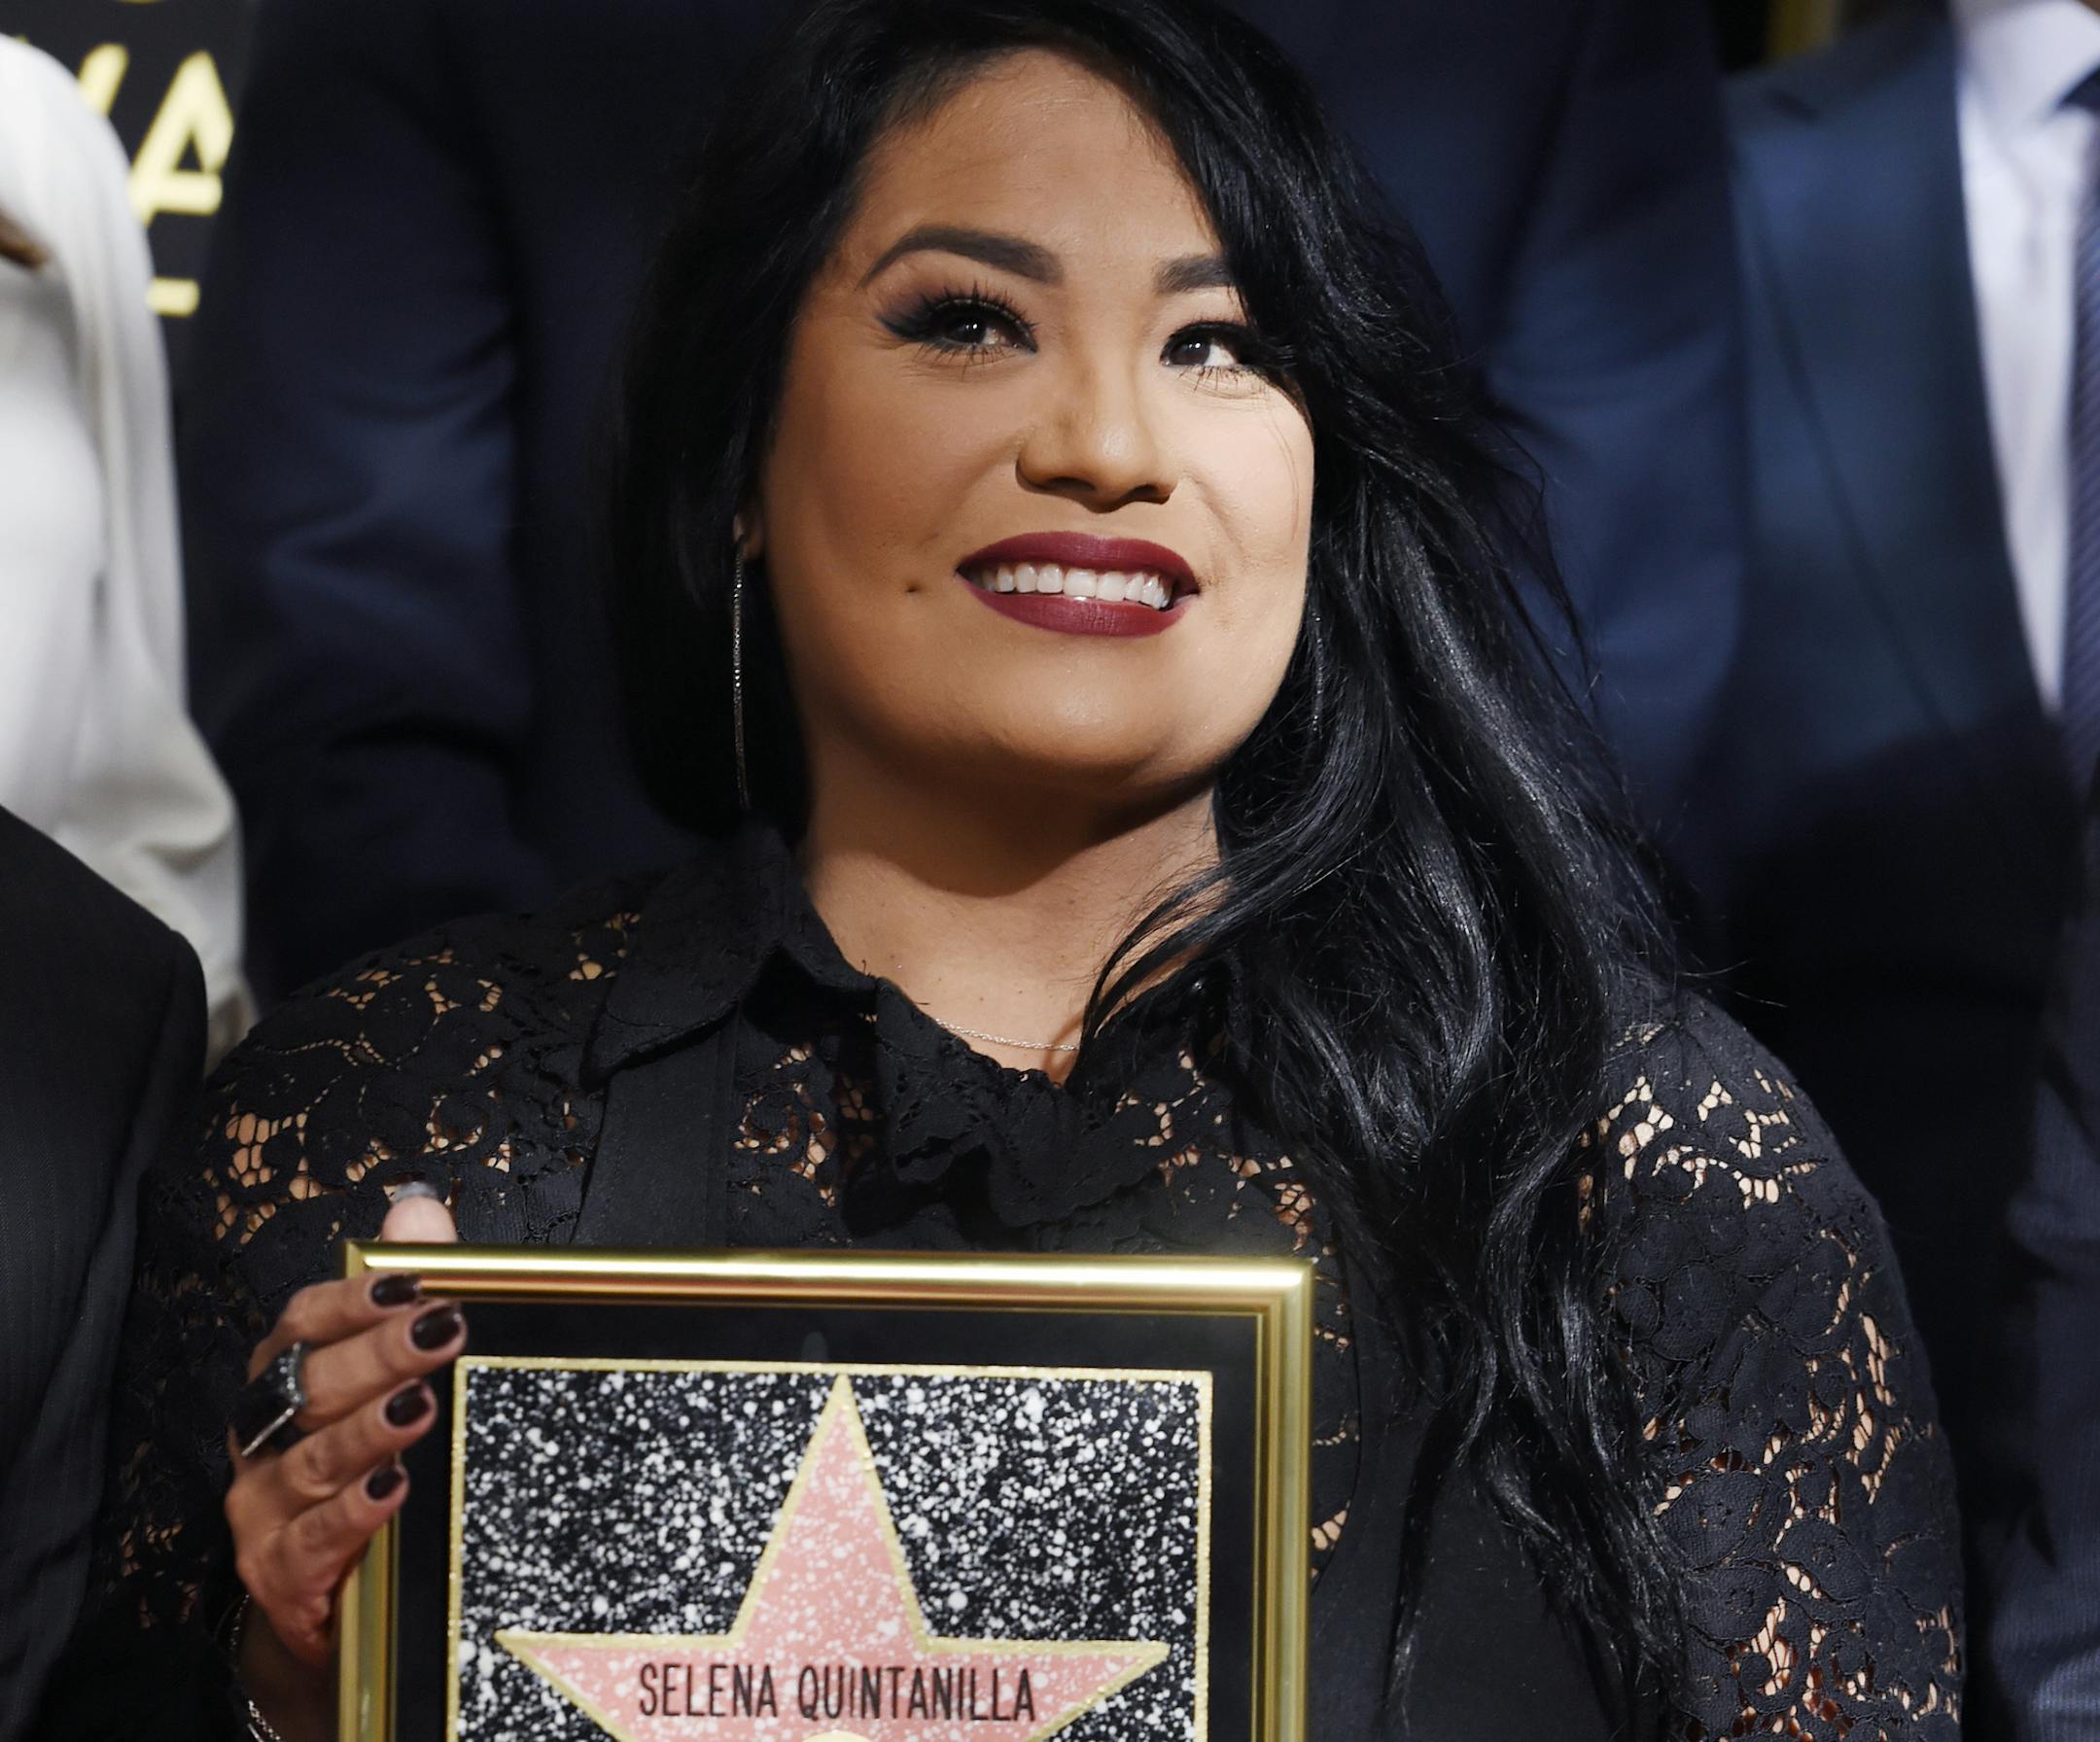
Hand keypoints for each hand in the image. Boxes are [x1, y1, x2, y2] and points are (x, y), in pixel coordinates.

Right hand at [227, 1190, 461, 1736]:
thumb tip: (415, 1207)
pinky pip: (311, 1540)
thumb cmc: (362, 1470)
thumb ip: (400, 1296)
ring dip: (366, 1432)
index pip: (301, 1323)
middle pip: (310, 1385)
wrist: (336, 1602)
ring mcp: (262, 1507)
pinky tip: (393, 1490)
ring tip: (419, 1406)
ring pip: (310, 1461)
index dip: (348, 1300)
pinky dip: (352, 1514)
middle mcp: (261, 1436)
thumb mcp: (387, 1383)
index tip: (409, 1284)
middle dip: (376, 1356)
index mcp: (283, 1379)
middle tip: (441, 1331)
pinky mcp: (278, 1574)